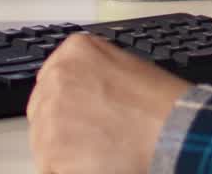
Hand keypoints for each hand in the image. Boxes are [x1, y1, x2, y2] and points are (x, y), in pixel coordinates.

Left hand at [27, 33, 186, 173]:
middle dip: (60, 128)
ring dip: (63, 153)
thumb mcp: (124, 66)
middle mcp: (57, 76)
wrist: (170, 131)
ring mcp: (51, 112)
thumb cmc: (159, 104)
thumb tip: (82, 94)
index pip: (50, 81)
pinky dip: (65, 170)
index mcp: (75, 50)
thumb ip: (92, 74)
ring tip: (95, 155)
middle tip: (87, 141)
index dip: (65, 105)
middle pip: (41, 111)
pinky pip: (48, 167)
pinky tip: (91, 165)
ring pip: (42, 143)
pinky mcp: (50, 149)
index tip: (75, 117)